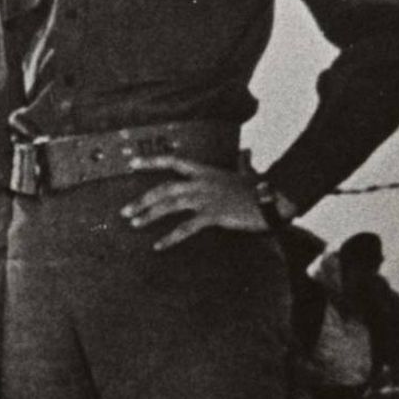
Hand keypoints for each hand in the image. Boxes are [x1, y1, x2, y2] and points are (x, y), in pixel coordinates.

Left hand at [122, 157, 269, 250]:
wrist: (274, 199)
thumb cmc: (261, 188)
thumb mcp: (248, 172)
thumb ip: (243, 162)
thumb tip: (247, 152)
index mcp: (206, 171)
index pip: (174, 162)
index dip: (152, 162)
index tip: (131, 163)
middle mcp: (201, 183)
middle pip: (164, 188)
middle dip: (142, 200)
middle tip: (124, 211)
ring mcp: (206, 198)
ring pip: (169, 206)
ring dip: (149, 215)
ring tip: (134, 223)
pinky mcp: (213, 215)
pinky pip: (185, 228)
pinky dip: (170, 238)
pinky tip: (157, 246)